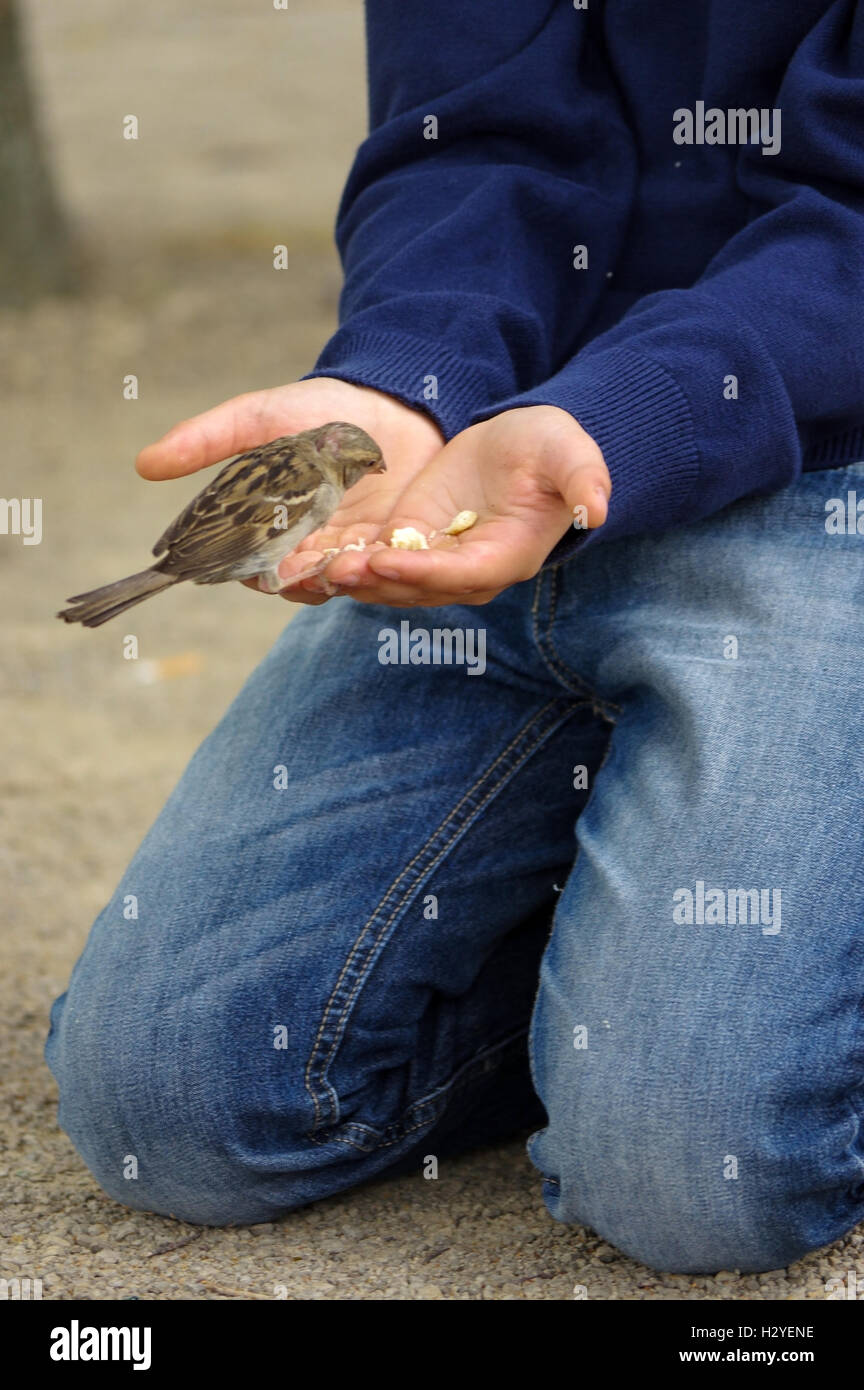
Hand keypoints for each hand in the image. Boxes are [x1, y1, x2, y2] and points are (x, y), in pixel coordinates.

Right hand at [135, 377, 443, 605]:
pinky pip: (385, 574)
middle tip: (286, 570)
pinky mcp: (396, 548)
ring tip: (332, 567)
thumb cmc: (320, 409)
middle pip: (290, 583)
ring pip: (337, 584)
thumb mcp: (257, 419)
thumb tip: (143, 465)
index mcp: (272, 528)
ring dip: (332, 580)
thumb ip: (207, 441)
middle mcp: (309, 547)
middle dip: (288, 580)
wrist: (394, 402)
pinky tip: (372, 559)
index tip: (227, 564)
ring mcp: (352, 551)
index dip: (234, 568)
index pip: (245, 564)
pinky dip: (377, 572)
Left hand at [311, 406, 610, 606]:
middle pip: (415, 588)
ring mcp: (434, 563)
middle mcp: (466, 573)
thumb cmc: (549, 450)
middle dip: (374, 582)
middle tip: (332, 570)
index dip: (422, 572)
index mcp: (505, 557)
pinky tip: (302, 562)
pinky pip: (372, 564)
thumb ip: (582, 479)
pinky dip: (340, 565)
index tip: (384, 558)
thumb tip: (598, 507)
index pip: (460, 575)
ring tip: (306, 572)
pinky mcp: (408, 545)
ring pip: (387, 583)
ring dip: (349, 579)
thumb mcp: (567, 453)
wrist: (523, 447)